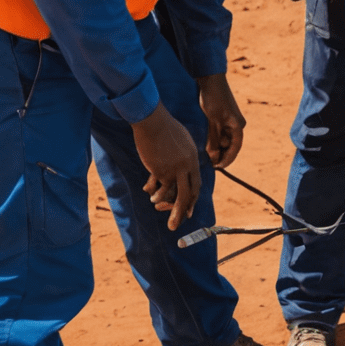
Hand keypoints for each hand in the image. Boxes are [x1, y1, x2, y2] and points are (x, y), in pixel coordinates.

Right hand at [132, 103, 201, 231]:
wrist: (153, 121)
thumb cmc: (165, 128)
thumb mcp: (181, 141)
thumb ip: (184, 155)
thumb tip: (183, 167)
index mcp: (193, 159)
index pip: (196, 183)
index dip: (192, 198)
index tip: (189, 210)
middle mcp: (187, 166)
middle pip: (188, 194)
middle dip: (182, 210)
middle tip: (176, 225)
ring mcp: (175, 169)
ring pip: (174, 194)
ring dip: (165, 204)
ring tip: (157, 206)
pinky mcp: (160, 169)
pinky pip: (158, 187)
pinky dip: (152, 191)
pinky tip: (148, 191)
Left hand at [196, 73, 245, 166]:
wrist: (210, 80)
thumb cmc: (213, 99)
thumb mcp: (213, 121)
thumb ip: (215, 139)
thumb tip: (214, 157)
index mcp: (238, 125)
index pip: (235, 147)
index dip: (227, 159)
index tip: (218, 167)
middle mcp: (237, 124)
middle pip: (230, 144)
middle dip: (221, 154)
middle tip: (209, 163)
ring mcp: (230, 120)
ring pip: (224, 139)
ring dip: (217, 147)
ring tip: (206, 155)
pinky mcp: (223, 117)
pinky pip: (220, 132)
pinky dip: (214, 139)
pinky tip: (206, 143)